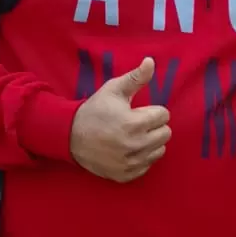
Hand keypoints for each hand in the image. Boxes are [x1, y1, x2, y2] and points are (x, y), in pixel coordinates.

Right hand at [69, 58, 170, 181]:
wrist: (70, 136)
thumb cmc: (94, 110)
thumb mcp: (113, 90)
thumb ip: (135, 77)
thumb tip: (151, 61)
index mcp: (134, 123)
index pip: (164, 115)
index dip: (153, 111)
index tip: (138, 112)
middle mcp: (135, 146)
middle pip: (166, 134)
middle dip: (154, 126)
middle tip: (138, 124)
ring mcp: (131, 163)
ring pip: (159, 150)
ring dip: (151, 142)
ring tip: (133, 136)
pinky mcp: (126, 175)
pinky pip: (148, 165)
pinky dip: (142, 157)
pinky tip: (128, 149)